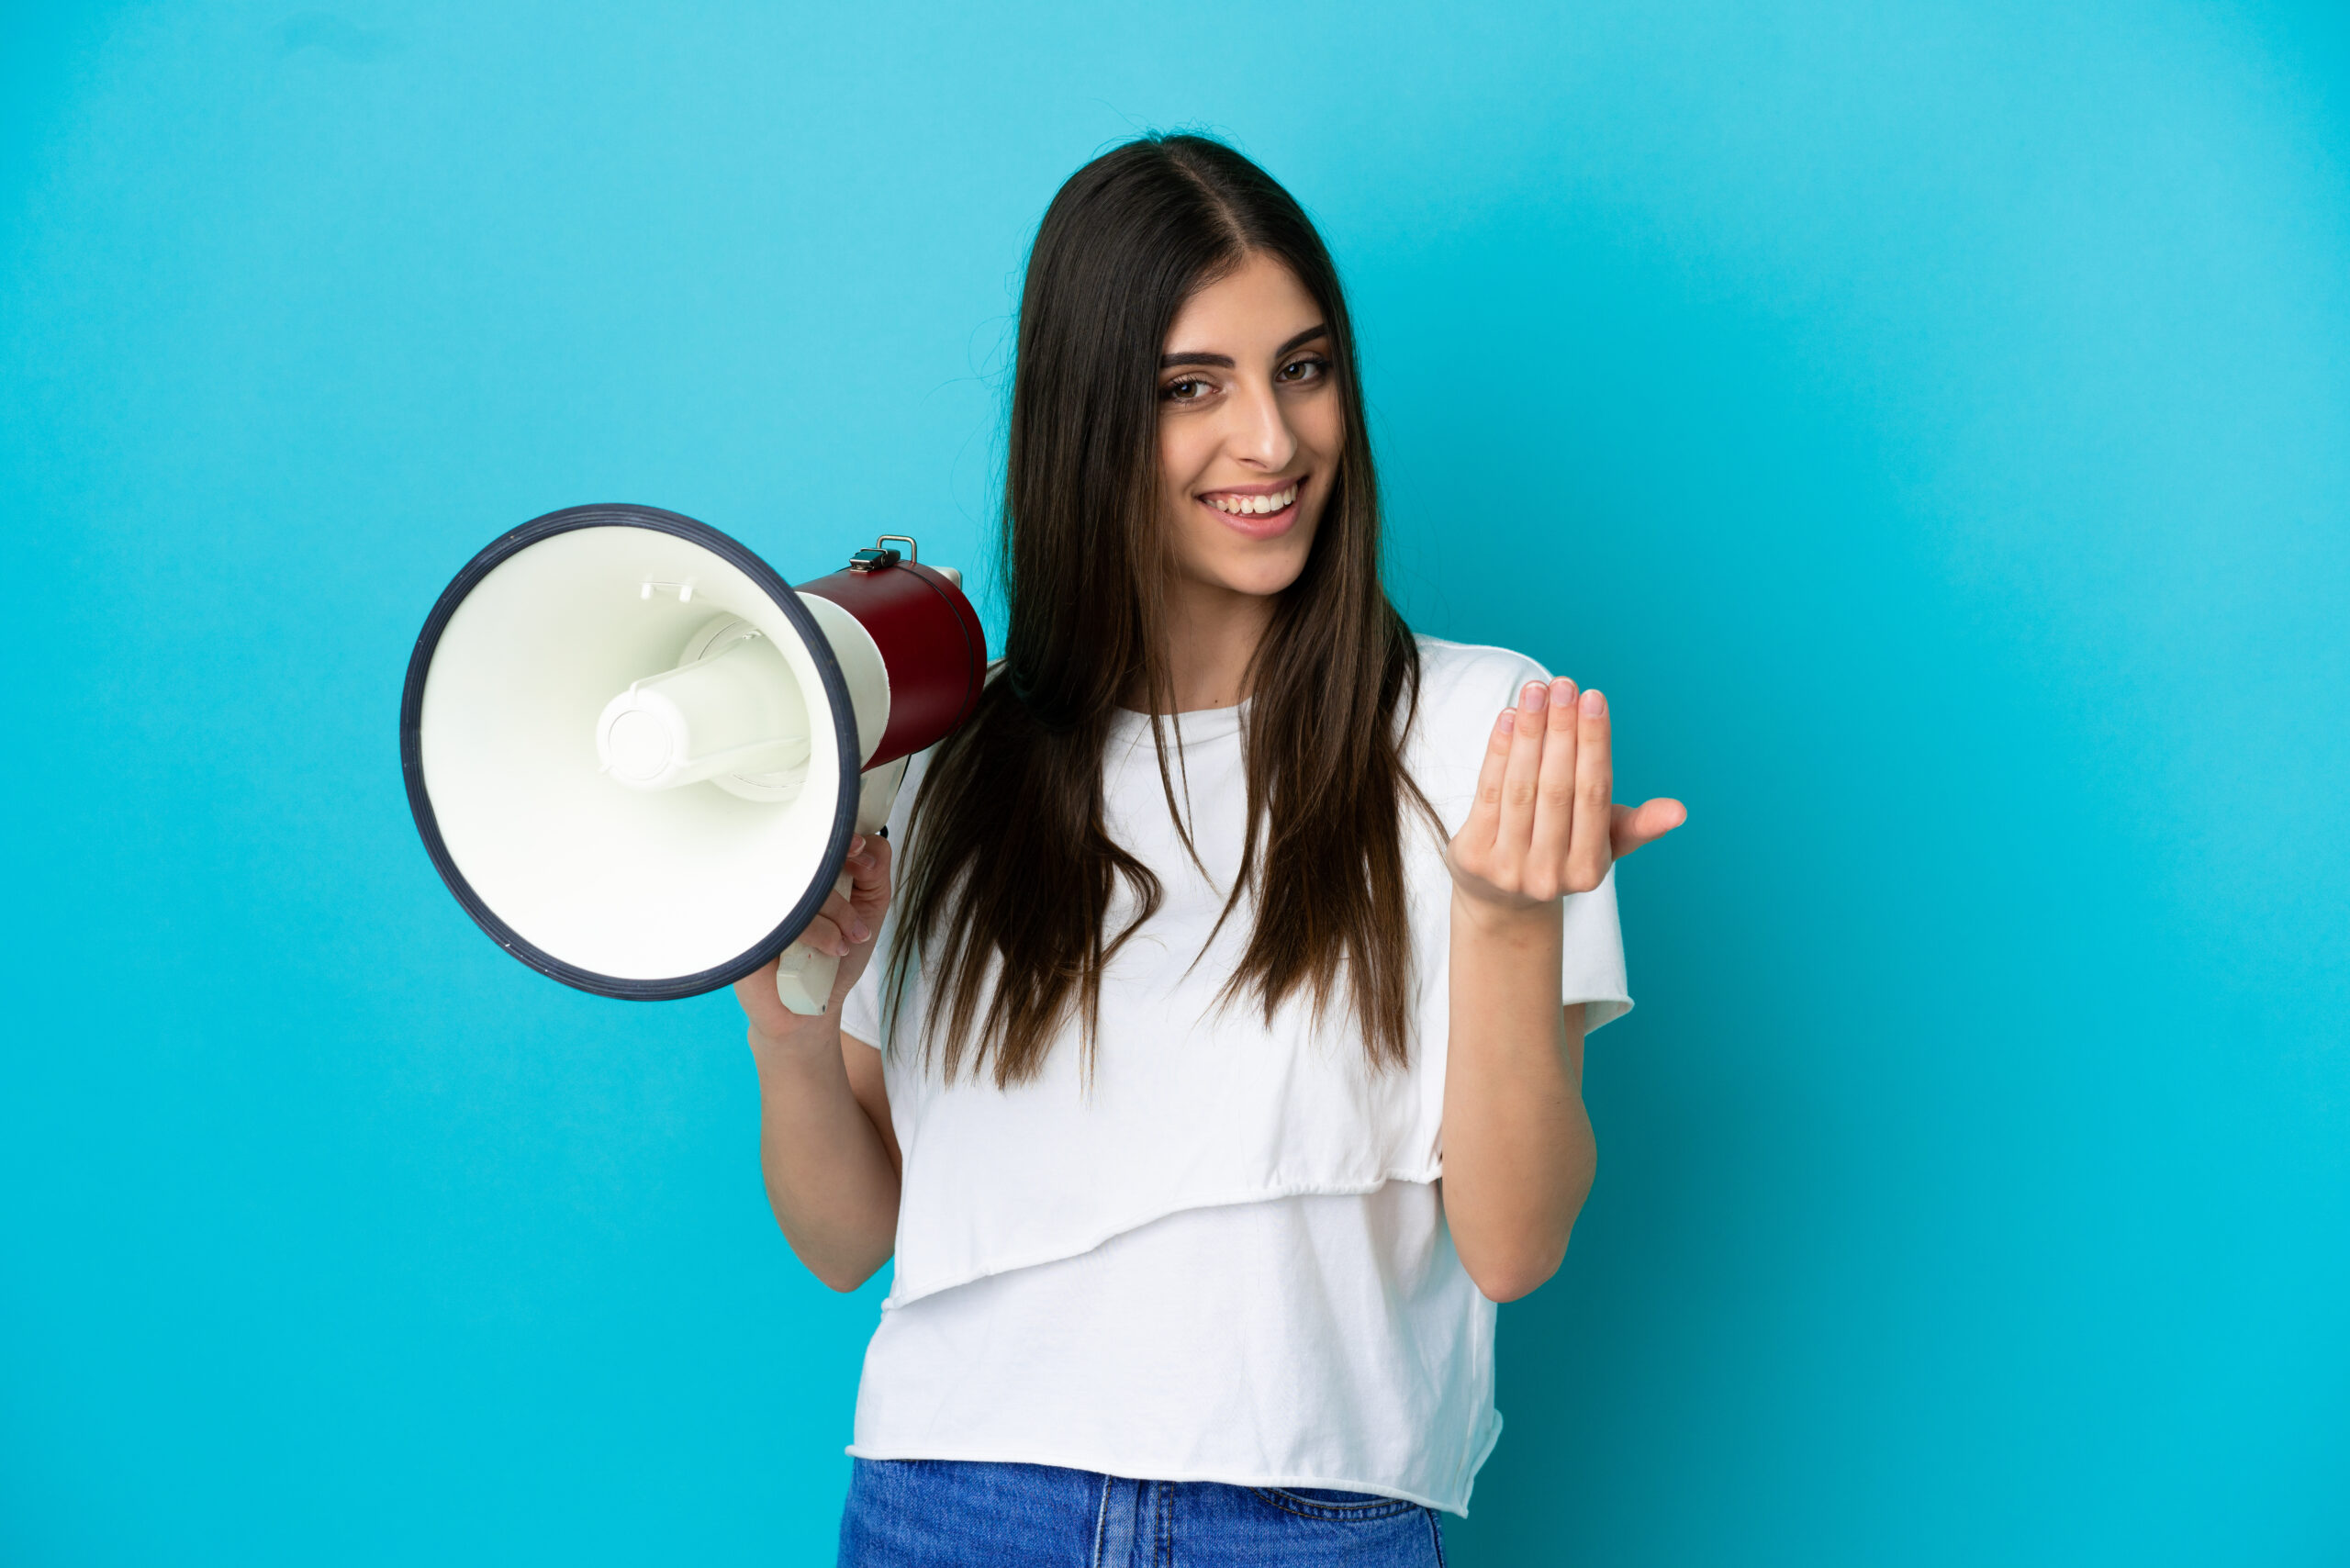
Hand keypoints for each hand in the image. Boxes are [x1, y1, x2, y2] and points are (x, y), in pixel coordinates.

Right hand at [733, 834, 893, 1044]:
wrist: (807, 1011)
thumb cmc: (834, 960)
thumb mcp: (867, 912)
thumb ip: (874, 875)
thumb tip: (869, 845)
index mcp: (801, 870)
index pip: (816, 833)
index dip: (842, 838)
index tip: (860, 855)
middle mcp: (775, 880)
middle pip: (811, 859)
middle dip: (845, 893)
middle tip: (857, 926)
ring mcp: (757, 902)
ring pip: (801, 886)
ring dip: (836, 917)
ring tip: (843, 946)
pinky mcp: (746, 928)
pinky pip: (784, 914)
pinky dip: (815, 933)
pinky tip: (825, 952)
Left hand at [1446, 678, 1685, 912]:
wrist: (1501, 901)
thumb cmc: (1562, 855)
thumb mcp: (1604, 846)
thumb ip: (1638, 826)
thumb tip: (1679, 811)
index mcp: (1589, 869)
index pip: (1594, 794)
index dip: (1594, 744)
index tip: (1594, 697)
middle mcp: (1549, 873)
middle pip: (1557, 788)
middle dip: (1562, 731)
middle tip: (1564, 684)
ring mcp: (1507, 868)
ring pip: (1521, 787)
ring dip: (1529, 733)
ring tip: (1534, 690)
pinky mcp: (1472, 856)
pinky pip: (1488, 792)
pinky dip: (1498, 751)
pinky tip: (1508, 716)